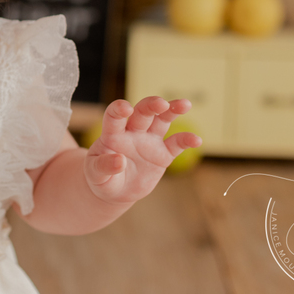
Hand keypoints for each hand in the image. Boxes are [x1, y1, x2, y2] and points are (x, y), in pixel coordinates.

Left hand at [83, 97, 202, 204]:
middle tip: (161, 103)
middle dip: (151, 105)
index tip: (126, 108)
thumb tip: (119, 160)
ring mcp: (148, 141)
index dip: (119, 109)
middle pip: (142, 112)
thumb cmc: (101, 178)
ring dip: (172, 110)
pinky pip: (176, 144)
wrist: (115, 190)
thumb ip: (104, 166)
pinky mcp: (162, 154)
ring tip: (184, 104)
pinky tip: (197, 140)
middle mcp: (132, 132)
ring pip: (162, 120)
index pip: (114, 116)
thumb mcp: (96, 174)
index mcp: (112, 134)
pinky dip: (186, 140)